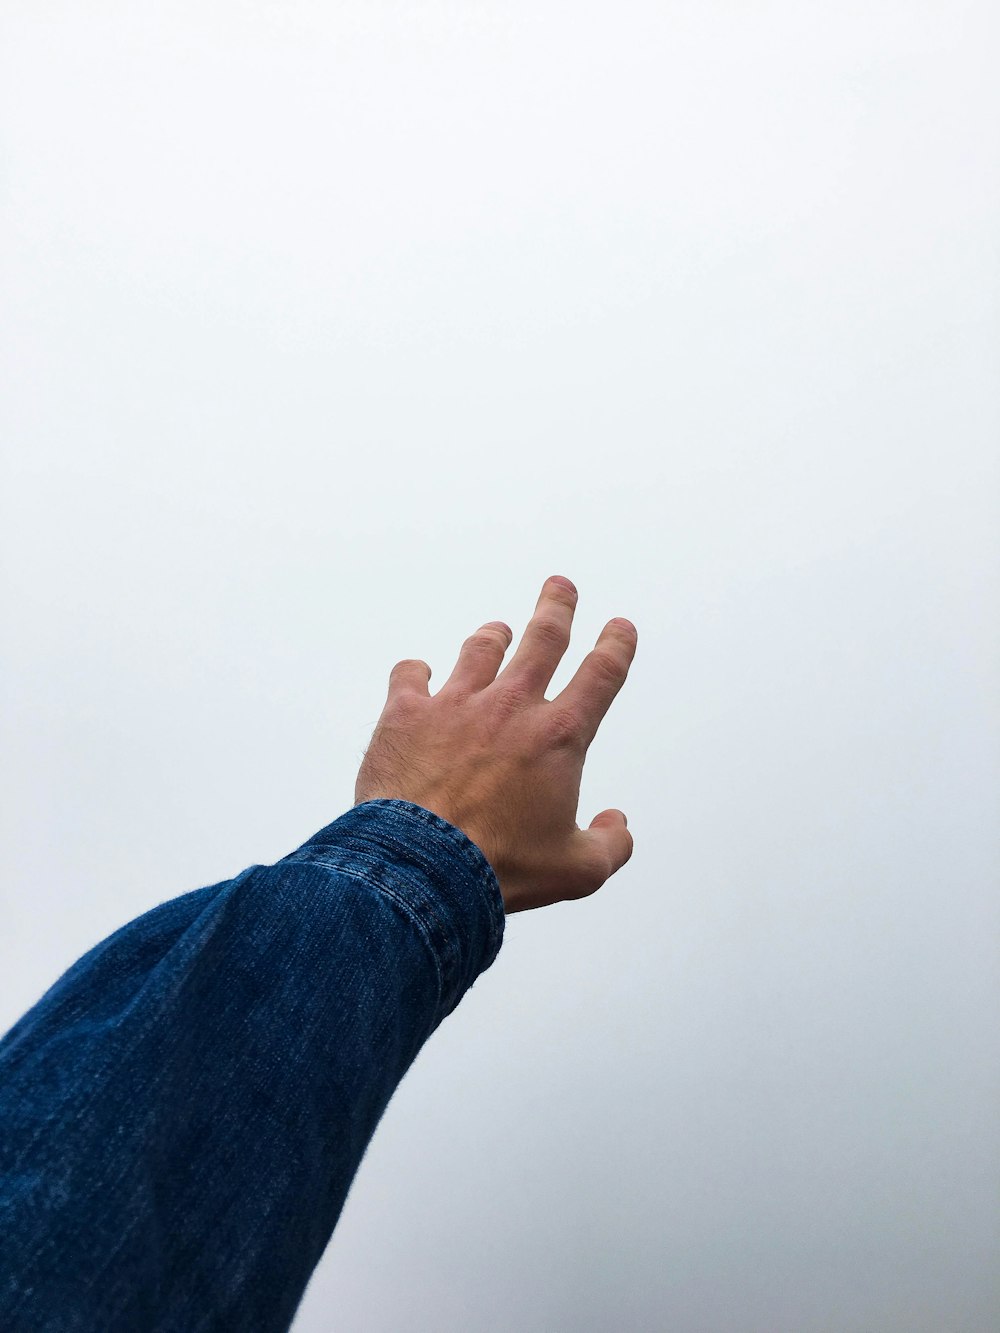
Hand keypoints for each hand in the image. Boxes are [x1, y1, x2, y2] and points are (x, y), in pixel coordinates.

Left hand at [354, 575, 636, 912]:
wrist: (424, 864)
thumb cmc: (502, 867)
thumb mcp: (577, 870)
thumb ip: (611, 846)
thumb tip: (619, 824)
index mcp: (559, 736)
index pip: (600, 675)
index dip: (616, 646)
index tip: (621, 626)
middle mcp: (511, 706)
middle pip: (543, 639)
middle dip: (556, 608)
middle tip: (560, 587)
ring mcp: (456, 704)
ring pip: (480, 650)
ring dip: (492, 637)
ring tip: (497, 630)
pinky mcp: (406, 714)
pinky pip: (410, 675)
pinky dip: (415, 672)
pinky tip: (417, 675)